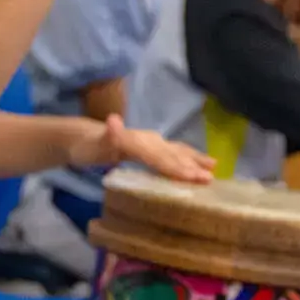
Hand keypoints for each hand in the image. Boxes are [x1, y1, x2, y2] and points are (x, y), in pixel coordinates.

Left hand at [76, 116, 214, 182]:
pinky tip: (204, 163)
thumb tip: (113, 120)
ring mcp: (153, 142)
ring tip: (214, 168)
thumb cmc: (89, 147)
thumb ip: (107, 136)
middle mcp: (149, 140)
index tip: (192, 176)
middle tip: (210, 179)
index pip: (158, 156)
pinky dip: (191, 157)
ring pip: (178, 151)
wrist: (85, 138)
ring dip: (195, 160)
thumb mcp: (94, 144)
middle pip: (172, 154)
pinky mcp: (155, 148)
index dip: (175, 166)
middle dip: (191, 166)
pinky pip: (176, 152)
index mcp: (137, 142)